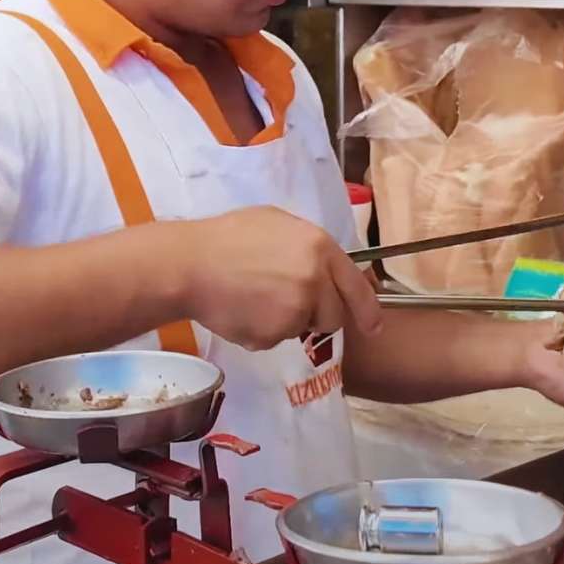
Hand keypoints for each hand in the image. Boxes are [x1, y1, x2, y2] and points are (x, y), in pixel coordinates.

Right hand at [164, 207, 383, 350]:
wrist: (188, 265)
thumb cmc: (227, 237)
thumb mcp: (276, 224)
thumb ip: (308, 247)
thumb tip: (325, 266)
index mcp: (319, 247)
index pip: (356, 285)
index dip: (368, 309)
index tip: (374, 328)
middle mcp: (314, 279)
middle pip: (333, 315)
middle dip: (315, 315)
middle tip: (282, 301)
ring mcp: (296, 309)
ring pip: (302, 328)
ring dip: (285, 322)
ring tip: (253, 299)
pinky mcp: (274, 334)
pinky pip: (275, 340)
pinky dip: (261, 332)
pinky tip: (241, 311)